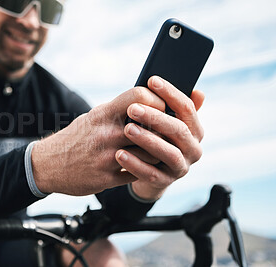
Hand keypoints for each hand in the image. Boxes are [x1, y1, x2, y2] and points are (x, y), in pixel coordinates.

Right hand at [31, 85, 164, 195]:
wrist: (47, 164)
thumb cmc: (76, 137)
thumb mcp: (93, 117)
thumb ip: (118, 111)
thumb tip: (147, 103)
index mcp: (103, 114)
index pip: (139, 97)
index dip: (156, 101)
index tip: (160, 109)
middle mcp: (106, 134)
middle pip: (151, 128)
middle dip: (162, 131)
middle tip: (164, 133)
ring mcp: (107, 158)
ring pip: (150, 154)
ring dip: (155, 153)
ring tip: (153, 151)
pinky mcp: (107, 178)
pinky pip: (137, 174)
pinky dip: (142, 170)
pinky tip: (139, 166)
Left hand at [116, 76, 204, 199]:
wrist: (147, 171)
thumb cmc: (155, 138)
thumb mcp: (163, 122)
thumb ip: (173, 107)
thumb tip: (198, 91)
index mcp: (195, 130)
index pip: (187, 108)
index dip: (171, 93)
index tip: (152, 80)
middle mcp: (193, 149)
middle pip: (178, 130)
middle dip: (155, 117)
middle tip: (133, 108)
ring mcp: (181, 167)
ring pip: (168, 153)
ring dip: (148, 140)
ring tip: (127, 129)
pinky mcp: (165, 182)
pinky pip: (151, 174)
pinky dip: (135, 164)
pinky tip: (119, 154)